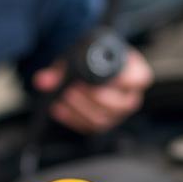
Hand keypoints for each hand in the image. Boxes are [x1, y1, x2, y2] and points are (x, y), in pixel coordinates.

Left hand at [32, 47, 151, 133]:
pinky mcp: (103, 122)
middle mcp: (130, 96)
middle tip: (73, 88)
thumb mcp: (79, 55)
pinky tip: (59, 109)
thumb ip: (62, 68)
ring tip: (65, 96)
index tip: (98, 76)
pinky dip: (72, 118)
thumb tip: (42, 81)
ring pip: (102, 118)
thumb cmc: (91, 57)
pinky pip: (89, 127)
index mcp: (135, 73)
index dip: (121, 79)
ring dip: (79, 109)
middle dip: (92, 97)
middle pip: (117, 104)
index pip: (139, 79)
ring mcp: (117, 113)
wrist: (89, 64)